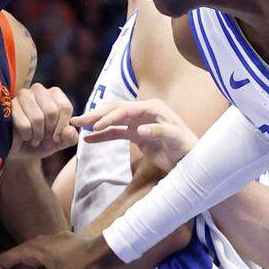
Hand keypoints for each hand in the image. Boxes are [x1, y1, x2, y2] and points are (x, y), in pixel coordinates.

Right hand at [11, 83, 79, 160]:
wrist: (20, 150)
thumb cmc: (41, 142)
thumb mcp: (60, 142)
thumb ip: (71, 138)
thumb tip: (69, 130)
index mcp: (55, 94)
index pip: (65, 107)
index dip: (62, 127)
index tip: (58, 138)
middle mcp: (39, 90)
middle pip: (51, 111)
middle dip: (49, 131)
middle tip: (45, 138)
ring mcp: (23, 96)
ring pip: (38, 118)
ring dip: (38, 134)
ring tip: (35, 138)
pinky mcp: (9, 106)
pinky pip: (24, 124)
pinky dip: (27, 135)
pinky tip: (25, 136)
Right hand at [71, 99, 198, 171]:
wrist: (192, 161)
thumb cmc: (187, 148)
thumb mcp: (176, 139)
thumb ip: (159, 132)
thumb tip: (139, 130)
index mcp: (153, 107)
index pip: (125, 109)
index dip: (109, 117)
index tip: (95, 127)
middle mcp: (144, 111)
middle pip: (115, 110)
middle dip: (96, 115)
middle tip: (77, 121)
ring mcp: (139, 122)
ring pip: (113, 120)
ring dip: (95, 123)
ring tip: (77, 126)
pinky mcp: (136, 135)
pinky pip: (116, 133)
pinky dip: (102, 136)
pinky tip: (88, 140)